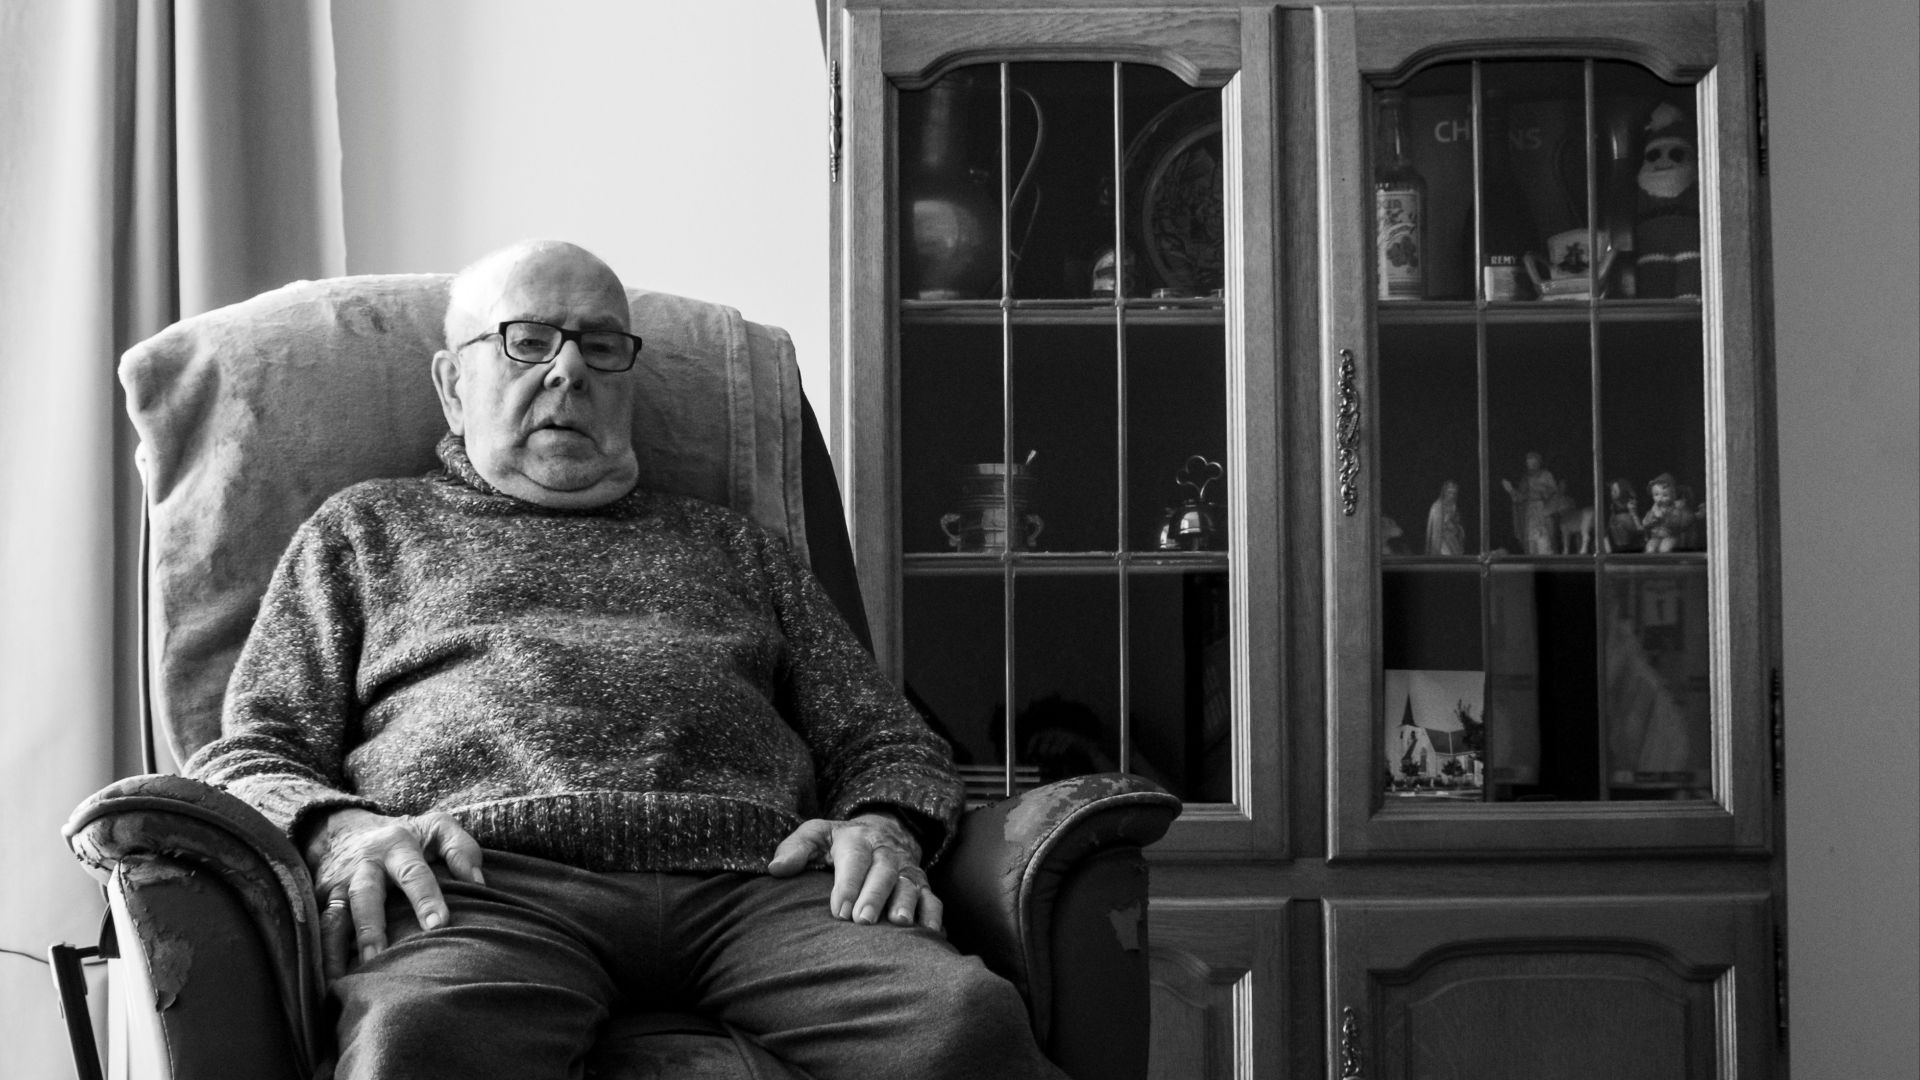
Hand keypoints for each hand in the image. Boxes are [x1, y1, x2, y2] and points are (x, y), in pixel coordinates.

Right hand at [303, 808, 485, 977]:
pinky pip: (318, 931)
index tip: (439, 924)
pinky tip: (328, 983)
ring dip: (337, 949)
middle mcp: (364, 866)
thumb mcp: (437, 827)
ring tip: (346, 980)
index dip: (425, 898)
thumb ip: (461, 849)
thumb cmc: (406, 836)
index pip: (414, 873)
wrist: (346, 829)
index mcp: (397, 846)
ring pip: (334, 917)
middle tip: (380, 958)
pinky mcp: (320, 902)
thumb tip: (477, 882)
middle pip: (365, 896)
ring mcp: (338, 885)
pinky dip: (321, 957)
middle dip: (372, 927)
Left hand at [766, 812, 940, 931]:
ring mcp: (907, 870)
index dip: (848, 884)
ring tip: (899, 923)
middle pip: (884, 872)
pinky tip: (931, 935)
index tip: (838, 911)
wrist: (884, 830)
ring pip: (910, 885)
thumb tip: (776, 869)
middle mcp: (887, 853)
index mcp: (859, 839)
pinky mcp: (922, 886)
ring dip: (907, 903)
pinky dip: (934, 917)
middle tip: (863, 921)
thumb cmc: (841, 841)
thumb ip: (795, 848)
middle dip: (875, 896)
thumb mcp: (816, 834)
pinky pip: (933, 900)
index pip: (855, 859)